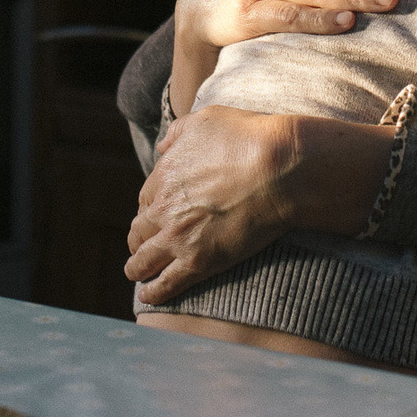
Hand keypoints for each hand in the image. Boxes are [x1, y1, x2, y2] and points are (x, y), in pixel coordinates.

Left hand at [126, 105, 396, 302]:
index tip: (160, 213)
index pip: (146, 199)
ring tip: (138, 273)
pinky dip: (152, 293)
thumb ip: (179, 133)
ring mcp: (178, 239)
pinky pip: (164, 286)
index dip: (152, 207)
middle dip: (141, 237)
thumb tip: (162, 147)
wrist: (279, 168)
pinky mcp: (197, 263)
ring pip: (142, 261)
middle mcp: (163, 209)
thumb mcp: (207, 120)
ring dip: (137, 267)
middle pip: (138, 230)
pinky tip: (148, 296)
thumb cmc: (249, 137)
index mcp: (164, 176)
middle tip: (147, 244)